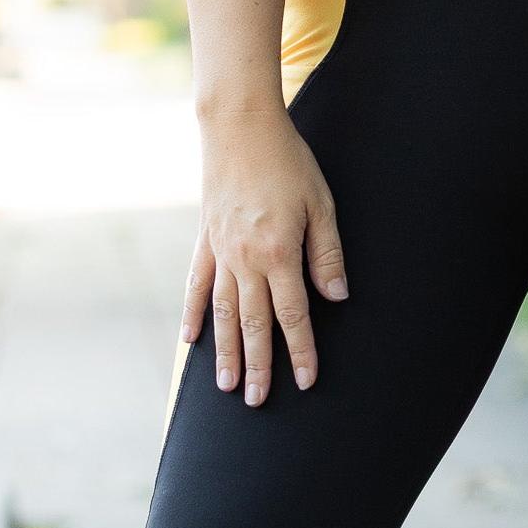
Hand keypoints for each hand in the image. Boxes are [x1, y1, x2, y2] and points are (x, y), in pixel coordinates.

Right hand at [183, 107, 347, 405]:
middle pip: (253, 324)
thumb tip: (336, 296)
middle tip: (257, 402)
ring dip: (225, 353)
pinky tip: (191, 341)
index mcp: (278, 252)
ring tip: (225, 387)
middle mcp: (245, 259)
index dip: (301, 351)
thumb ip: (327, 253)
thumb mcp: (321, 204)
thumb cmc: (288, 161)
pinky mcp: (205, 240)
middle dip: (258, 366)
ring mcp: (220, 251)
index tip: (306, 381)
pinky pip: (197, 285)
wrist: (238, 125)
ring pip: (223, 313)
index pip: (292, 315)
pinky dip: (195, 315)